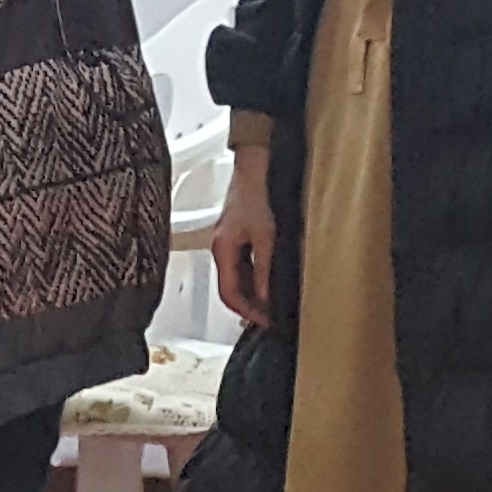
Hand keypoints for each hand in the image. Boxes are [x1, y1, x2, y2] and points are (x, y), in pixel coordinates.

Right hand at [208, 142, 280, 326]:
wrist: (255, 170)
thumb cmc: (257, 196)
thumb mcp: (266, 237)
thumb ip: (265, 270)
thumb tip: (266, 297)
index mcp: (222, 251)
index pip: (229, 294)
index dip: (247, 312)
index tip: (264, 322)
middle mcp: (220, 250)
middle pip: (230, 289)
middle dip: (249, 307)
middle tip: (269, 319)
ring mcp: (227, 245)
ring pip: (236, 280)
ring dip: (252, 295)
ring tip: (271, 305)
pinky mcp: (236, 239)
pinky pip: (242, 268)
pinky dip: (254, 280)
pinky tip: (268, 283)